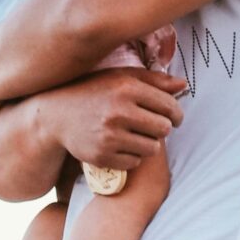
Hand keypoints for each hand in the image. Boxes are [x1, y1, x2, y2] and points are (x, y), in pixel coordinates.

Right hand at [54, 68, 187, 169]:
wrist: (56, 115)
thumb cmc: (94, 91)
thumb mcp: (120, 77)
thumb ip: (153, 80)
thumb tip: (183, 85)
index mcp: (126, 88)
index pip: (169, 106)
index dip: (176, 114)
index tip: (173, 117)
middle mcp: (118, 111)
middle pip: (163, 129)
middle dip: (162, 128)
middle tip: (152, 126)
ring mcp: (109, 136)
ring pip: (152, 148)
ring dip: (148, 143)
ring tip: (134, 134)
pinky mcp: (102, 156)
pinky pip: (134, 162)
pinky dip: (132, 156)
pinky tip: (120, 145)